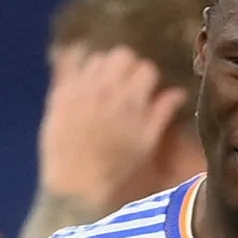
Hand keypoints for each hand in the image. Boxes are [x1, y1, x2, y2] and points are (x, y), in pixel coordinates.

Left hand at [39, 45, 188, 208]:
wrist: (75, 183)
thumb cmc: (117, 168)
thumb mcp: (147, 143)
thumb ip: (162, 113)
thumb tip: (178, 92)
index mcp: (131, 100)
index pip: (146, 68)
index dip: (149, 79)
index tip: (148, 91)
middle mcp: (105, 87)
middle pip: (121, 55)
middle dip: (128, 67)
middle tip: (127, 85)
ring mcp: (79, 88)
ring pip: (96, 58)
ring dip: (104, 68)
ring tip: (105, 87)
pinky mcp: (59, 93)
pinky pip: (70, 68)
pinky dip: (80, 71)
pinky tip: (84, 86)